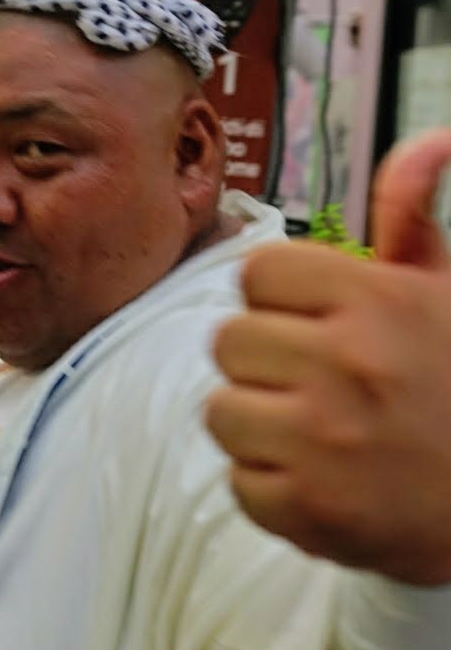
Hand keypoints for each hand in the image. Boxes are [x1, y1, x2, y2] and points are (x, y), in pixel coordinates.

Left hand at [205, 129, 450, 585]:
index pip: (258, 272)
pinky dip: (271, 487)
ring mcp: (322, 444)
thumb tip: (431, 138)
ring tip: (316, 434)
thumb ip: (416, 221)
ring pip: (221, 411)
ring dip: (259, 425)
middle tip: (316, 383)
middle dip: (265, 361)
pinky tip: (322, 482)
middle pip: (228, 340)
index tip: (312, 321)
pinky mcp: (308, 511)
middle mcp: (345, 365)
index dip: (280, 298)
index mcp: (379, 303)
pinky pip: (238, 482)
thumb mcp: (448, 296)